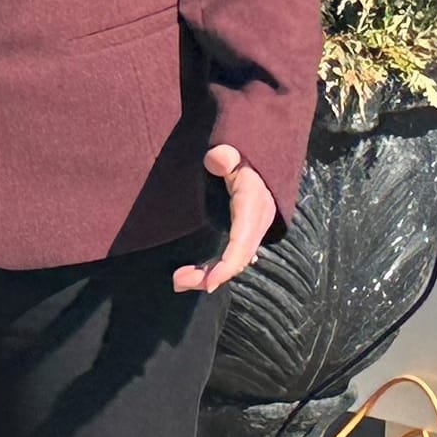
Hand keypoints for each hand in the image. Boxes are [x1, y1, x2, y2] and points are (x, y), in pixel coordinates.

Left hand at [174, 145, 274, 293]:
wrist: (258, 160)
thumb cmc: (240, 156)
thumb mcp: (233, 153)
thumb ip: (224, 156)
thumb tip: (216, 158)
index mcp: (252, 205)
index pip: (242, 242)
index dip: (228, 265)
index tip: (209, 283)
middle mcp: (257, 222)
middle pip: (238, 259)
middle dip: (211, 276)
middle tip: (178, 281)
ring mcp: (253, 230)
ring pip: (235, 261)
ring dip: (210, 274)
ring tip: (180, 280)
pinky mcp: (246, 233)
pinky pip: (234, 257)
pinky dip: (217, 269)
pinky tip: (199, 277)